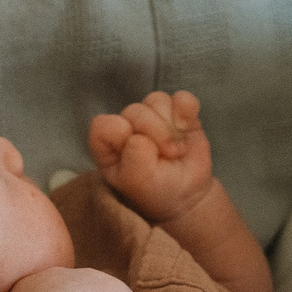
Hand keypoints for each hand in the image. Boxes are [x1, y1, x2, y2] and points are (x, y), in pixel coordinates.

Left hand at [88, 90, 215, 224]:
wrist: (185, 193)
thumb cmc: (154, 190)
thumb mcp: (138, 183)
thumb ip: (133, 161)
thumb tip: (139, 137)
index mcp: (107, 142)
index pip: (104, 124)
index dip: (121, 135)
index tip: (138, 155)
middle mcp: (127, 124)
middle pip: (135, 111)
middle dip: (155, 134)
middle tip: (167, 157)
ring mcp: (153, 115)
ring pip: (157, 100)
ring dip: (171, 126)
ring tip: (176, 150)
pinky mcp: (178, 112)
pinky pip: (182, 97)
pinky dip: (187, 110)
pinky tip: (187, 128)